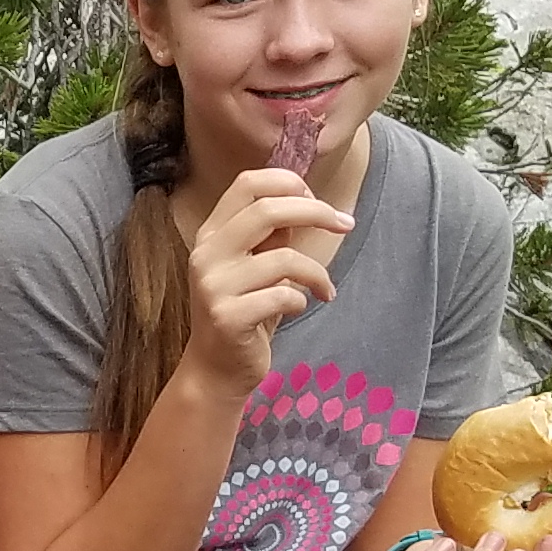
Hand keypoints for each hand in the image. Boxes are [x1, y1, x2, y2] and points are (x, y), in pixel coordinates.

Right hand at [179, 164, 355, 397]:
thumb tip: (305, 199)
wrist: (216, 368)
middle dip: (316, 212)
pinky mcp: (228, 317)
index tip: (316, 197)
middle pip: (267, 210)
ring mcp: (214, 286)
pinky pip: (284, 295)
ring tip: (325, 288)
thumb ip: (270, 234)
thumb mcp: (254, 264)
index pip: (247, 184)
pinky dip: (302, 300)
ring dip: (317, 272)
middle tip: (345, 223)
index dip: (288, 182)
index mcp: (212, 234)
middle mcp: (206, 255)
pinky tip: (300, 307)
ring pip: (284, 258)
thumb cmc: (244, 311)